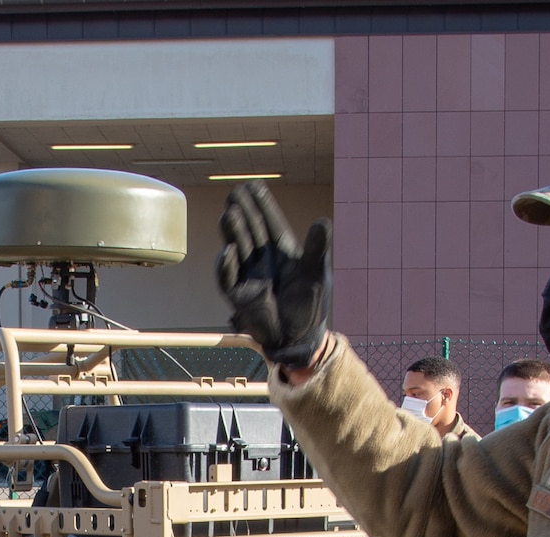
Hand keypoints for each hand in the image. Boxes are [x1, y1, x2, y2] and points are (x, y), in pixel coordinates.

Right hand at [217, 183, 332, 370]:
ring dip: (233, 232)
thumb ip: (317, 249)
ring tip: (230, 213)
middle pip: (250, 231)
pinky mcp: (239, 297)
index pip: (270, 223)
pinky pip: (228, 279)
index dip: (261, 205)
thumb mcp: (317, 274)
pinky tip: (229, 251)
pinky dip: (227, 266)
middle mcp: (262, 260)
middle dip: (243, 212)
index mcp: (282, 251)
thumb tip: (323, 222)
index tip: (253, 185)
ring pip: (237, 249)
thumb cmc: (311, 305)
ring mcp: (248, 277)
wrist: (300, 338)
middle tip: (235, 192)